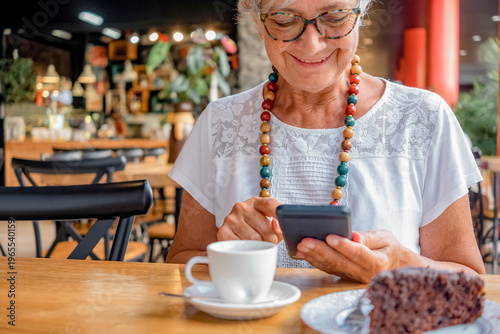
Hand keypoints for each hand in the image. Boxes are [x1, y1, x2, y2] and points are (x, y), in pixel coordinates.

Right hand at [217, 197, 283, 243]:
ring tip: (257, 245)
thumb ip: (278, 227)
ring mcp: (231, 218)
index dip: (280, 213)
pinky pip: (241, 245)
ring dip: (259, 247)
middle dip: (271, 240)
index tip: (288, 221)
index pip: (271, 204)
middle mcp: (242, 207)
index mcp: (256, 202)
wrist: (233, 230)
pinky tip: (246, 247)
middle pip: (266, 228)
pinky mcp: (223, 231)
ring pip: (254, 239)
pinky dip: (246, 250)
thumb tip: (279, 231)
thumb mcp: (268, 222)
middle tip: (268, 242)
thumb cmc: (254, 227)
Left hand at [296, 230, 410, 282]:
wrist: (394, 265)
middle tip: (305, 240)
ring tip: (300, 245)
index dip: (343, 245)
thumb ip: (369, 238)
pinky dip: (314, 261)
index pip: (358, 253)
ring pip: (331, 266)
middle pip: (340, 261)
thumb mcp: (385, 238)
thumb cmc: (389, 248)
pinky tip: (302, 253)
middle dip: (320, 250)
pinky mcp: (344, 275)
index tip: (330, 236)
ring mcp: (352, 276)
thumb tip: (355, 236)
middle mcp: (363, 273)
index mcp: (376, 262)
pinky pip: (328, 268)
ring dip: (313, 256)